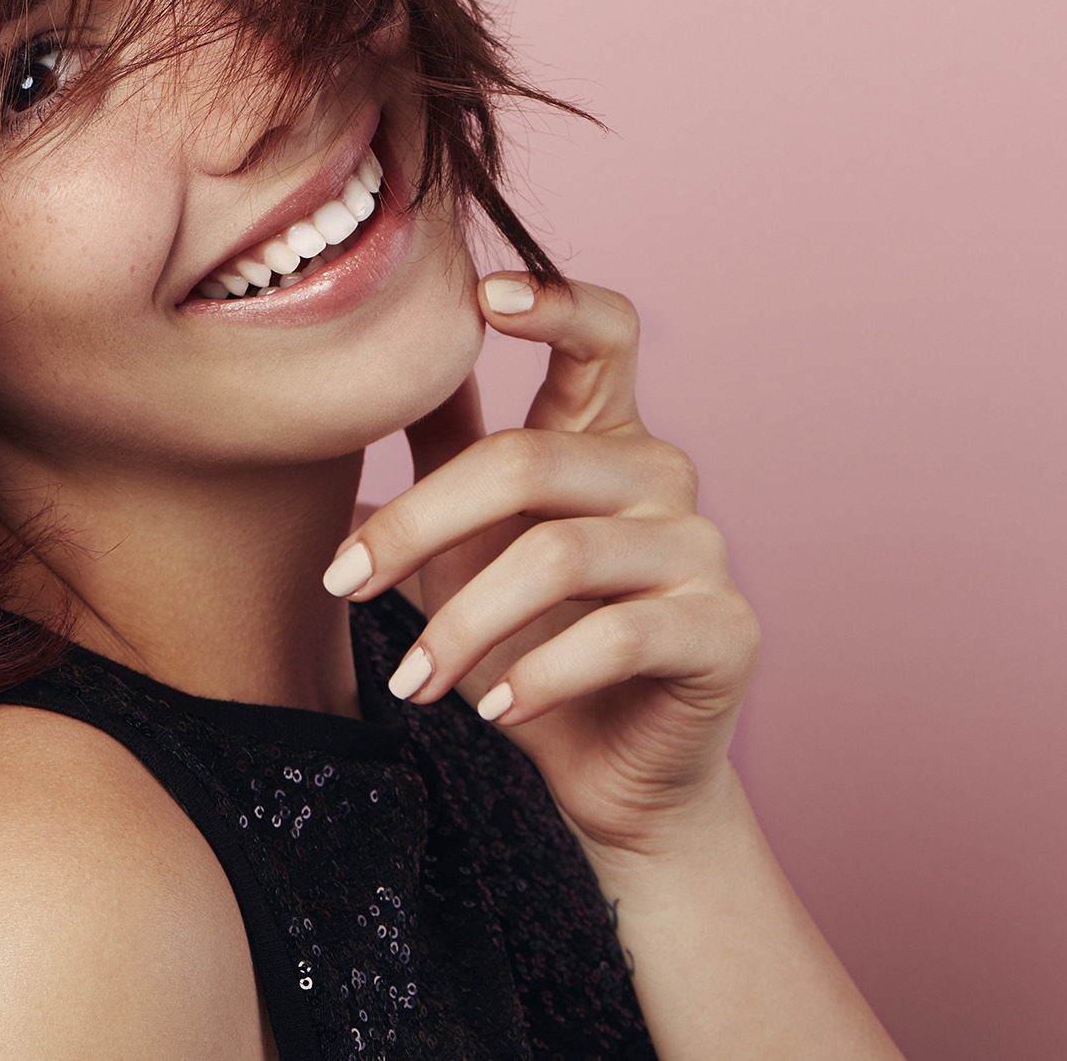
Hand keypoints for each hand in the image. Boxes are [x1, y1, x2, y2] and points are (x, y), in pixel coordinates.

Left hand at [323, 274, 761, 855]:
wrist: (607, 771)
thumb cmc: (529, 640)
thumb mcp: (469, 536)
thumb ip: (445, 445)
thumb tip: (378, 357)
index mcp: (605, 435)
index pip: (604, 334)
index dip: (553, 300)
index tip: (481, 296)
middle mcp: (663, 475)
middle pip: (530, 460)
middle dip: (418, 525)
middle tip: (342, 583)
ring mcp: (702, 551)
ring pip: (562, 556)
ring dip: (463, 626)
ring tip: (408, 680)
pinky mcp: (724, 631)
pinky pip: (618, 637)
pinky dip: (538, 678)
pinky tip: (495, 712)